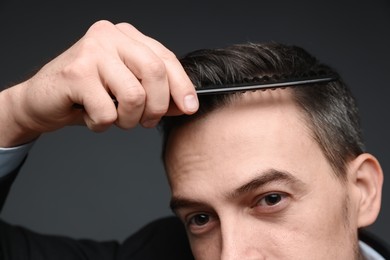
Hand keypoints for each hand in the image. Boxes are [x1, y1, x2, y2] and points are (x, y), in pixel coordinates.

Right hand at [0, 20, 197, 146]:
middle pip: (155, 73)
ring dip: (128, 120)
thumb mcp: (127, 90)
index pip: (166, 59)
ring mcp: (92, 51)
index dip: (182, 86)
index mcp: (127, 36)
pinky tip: (91, 116)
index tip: (190, 107)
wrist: (41, 100)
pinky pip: (108, 112)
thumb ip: (157, 93)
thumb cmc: (87, 95)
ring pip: (134, 96)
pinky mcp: (76, 72)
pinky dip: (103, 125)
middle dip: (156, 107)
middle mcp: (110, 35)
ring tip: (115, 118)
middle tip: (146, 121)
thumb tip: (187, 105)